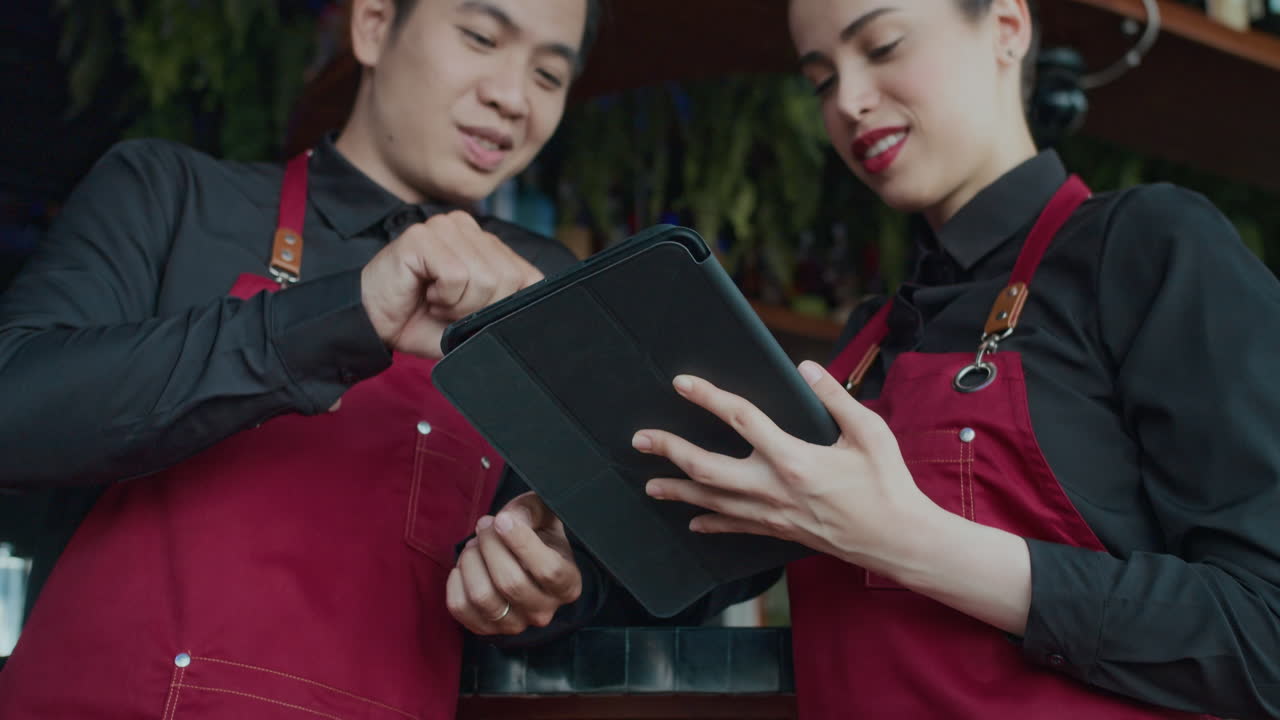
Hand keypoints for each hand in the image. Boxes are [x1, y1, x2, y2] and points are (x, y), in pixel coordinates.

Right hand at [360, 210, 542, 357]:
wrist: (374, 324)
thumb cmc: (422, 320)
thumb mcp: (474, 322)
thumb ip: (504, 310)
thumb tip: (533, 318)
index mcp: (486, 244)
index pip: (530, 276)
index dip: (508, 307)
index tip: (476, 316)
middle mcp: (468, 227)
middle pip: (509, 278)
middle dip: (481, 308)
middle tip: (450, 309)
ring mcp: (444, 227)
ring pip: (485, 278)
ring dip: (459, 306)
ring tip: (436, 302)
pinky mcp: (421, 236)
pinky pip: (457, 277)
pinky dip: (443, 299)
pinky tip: (425, 294)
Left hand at [446, 492, 582, 635]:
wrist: (524, 560)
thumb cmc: (537, 533)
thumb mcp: (543, 515)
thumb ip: (530, 510)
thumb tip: (507, 519)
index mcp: (568, 584)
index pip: (549, 571)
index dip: (522, 543)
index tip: (502, 519)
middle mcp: (544, 611)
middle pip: (511, 583)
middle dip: (490, 545)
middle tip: (485, 524)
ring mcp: (515, 624)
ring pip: (483, 597)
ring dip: (471, 562)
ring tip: (474, 544)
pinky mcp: (486, 628)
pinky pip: (460, 608)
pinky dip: (456, 581)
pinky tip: (464, 566)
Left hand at [632, 361, 940, 572]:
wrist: (897, 540)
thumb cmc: (887, 484)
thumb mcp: (869, 432)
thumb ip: (836, 399)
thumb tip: (807, 368)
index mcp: (795, 458)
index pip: (741, 419)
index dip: (708, 397)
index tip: (682, 383)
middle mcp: (775, 488)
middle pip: (707, 467)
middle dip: (670, 450)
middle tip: (641, 439)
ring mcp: (774, 514)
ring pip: (713, 502)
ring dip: (678, 490)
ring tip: (650, 483)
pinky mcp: (780, 532)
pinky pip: (736, 528)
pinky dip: (710, 523)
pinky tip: (692, 521)